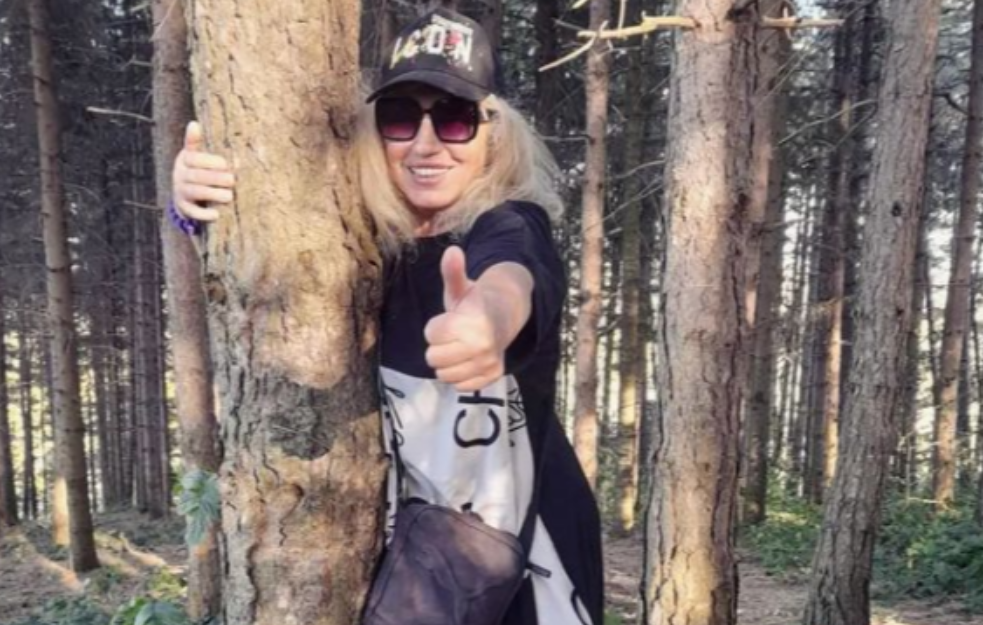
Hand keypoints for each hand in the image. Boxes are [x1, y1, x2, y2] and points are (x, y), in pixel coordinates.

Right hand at [172, 121, 236, 221]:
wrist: (186, 195)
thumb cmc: (200, 170)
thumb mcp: (199, 156)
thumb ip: (205, 147)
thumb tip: (199, 128)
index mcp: (185, 159)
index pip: (193, 158)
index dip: (208, 161)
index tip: (225, 164)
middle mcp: (180, 175)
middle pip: (196, 176)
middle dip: (215, 178)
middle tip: (232, 180)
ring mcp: (181, 192)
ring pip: (195, 192)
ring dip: (212, 194)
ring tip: (229, 196)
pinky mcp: (184, 208)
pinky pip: (192, 211)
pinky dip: (204, 214)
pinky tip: (216, 214)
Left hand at [424, 246, 506, 391]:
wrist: (506, 314)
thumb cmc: (475, 301)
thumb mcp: (461, 287)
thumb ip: (453, 271)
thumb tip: (452, 250)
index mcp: (471, 322)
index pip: (431, 335)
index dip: (436, 327)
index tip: (449, 320)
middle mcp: (481, 346)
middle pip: (433, 358)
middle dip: (439, 346)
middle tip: (452, 336)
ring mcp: (487, 363)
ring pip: (444, 375)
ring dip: (447, 363)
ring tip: (459, 348)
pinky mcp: (491, 376)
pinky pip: (460, 386)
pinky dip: (460, 376)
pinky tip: (467, 360)